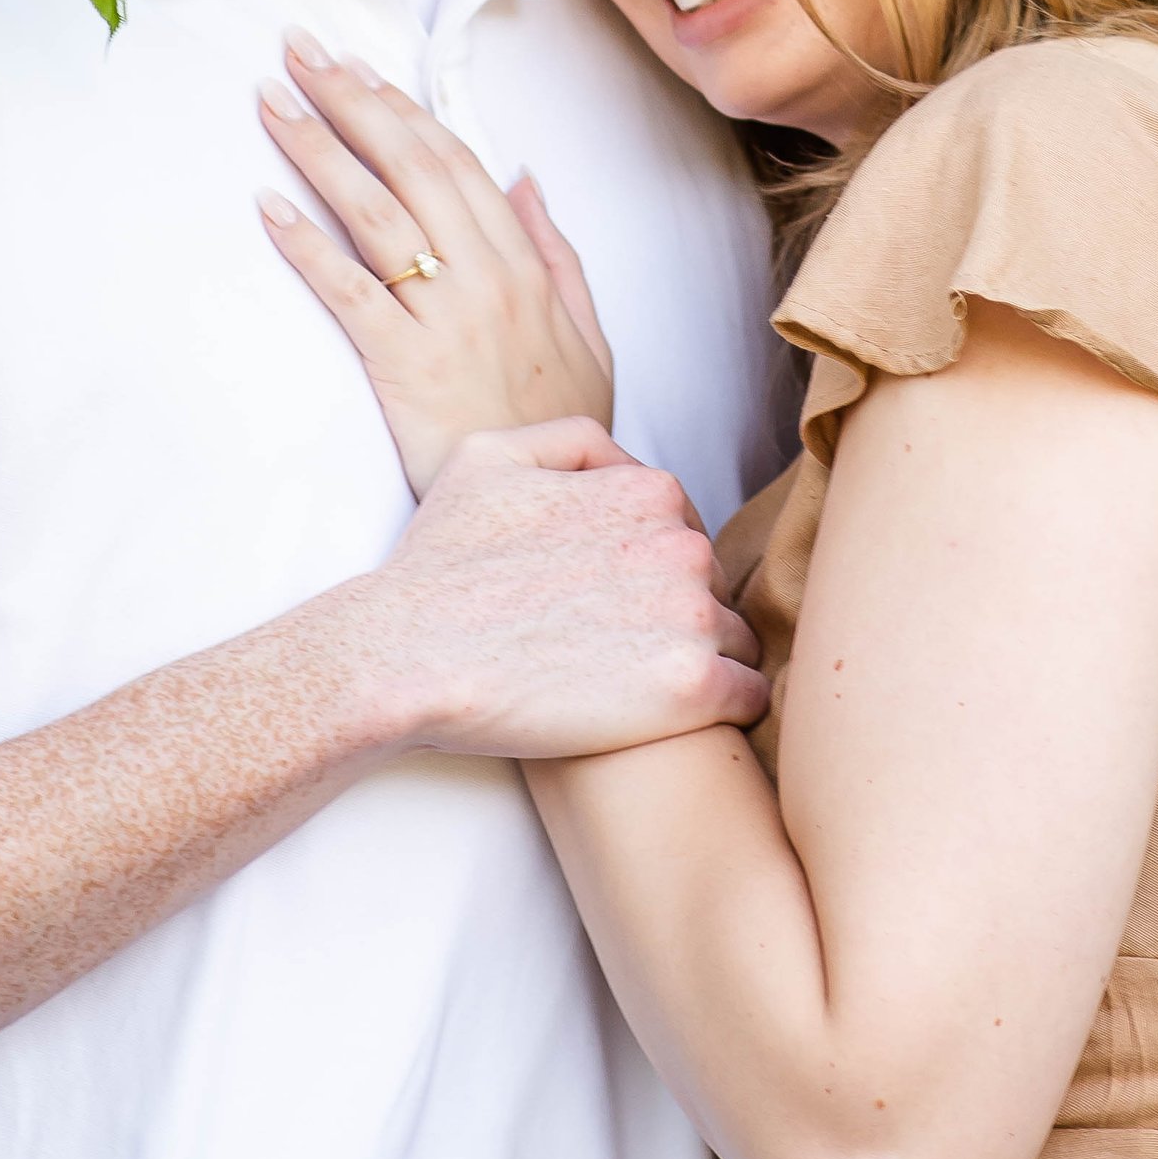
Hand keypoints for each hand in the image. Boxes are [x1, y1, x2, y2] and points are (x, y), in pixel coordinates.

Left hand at [258, 32, 613, 492]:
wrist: (552, 509)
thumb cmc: (557, 426)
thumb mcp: (587, 333)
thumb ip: (557, 251)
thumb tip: (526, 177)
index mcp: (526, 266)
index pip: (457, 164)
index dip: (405, 110)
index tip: (361, 68)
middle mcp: (488, 279)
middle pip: (411, 167)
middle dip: (351, 101)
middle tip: (299, 51)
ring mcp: (447, 320)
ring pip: (376, 213)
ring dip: (319, 148)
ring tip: (272, 101)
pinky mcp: (405, 366)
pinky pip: (350, 292)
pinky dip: (308, 244)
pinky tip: (268, 205)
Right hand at [314, 414, 766, 760]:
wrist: (408, 657)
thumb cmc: (441, 564)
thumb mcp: (491, 457)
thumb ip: (574, 443)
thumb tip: (625, 460)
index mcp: (647, 491)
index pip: (687, 530)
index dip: (649, 568)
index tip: (609, 600)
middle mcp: (683, 546)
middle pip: (714, 585)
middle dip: (676, 611)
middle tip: (613, 646)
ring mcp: (692, 618)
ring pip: (736, 639)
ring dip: (701, 658)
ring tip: (635, 685)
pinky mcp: (691, 690)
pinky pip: (749, 696)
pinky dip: (725, 707)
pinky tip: (674, 716)